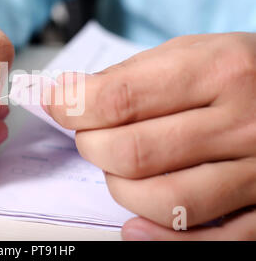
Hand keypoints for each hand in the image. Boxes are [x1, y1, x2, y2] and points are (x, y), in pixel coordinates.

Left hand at [45, 33, 255, 239]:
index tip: (55, 104)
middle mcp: (242, 123)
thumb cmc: (236, 71)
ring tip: (118, 168)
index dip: (72, 105)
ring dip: (119, 186)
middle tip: (90, 134)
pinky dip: (160, 239)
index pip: (120, 98)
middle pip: (133, 152)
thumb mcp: (190, 52)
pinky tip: (134, 226)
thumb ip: (129, 75)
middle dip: (91, 145)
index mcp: (219, 71)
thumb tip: (67, 96)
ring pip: (162, 199)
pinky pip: (209, 240)